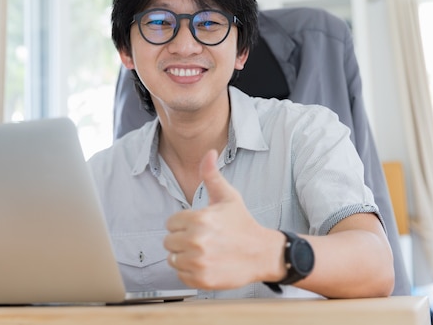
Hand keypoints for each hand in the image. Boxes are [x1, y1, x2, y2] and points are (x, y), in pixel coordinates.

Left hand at [163, 150, 283, 289]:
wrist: (263, 253)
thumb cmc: (242, 223)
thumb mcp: (228, 196)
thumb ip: (211, 175)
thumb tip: (209, 152)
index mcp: (199, 219)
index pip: (171, 223)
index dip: (183, 224)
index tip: (199, 226)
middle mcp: (196, 241)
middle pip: (169, 242)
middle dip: (182, 240)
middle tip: (203, 240)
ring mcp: (198, 262)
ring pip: (173, 259)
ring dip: (184, 256)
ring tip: (204, 252)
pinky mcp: (201, 280)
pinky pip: (181, 275)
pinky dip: (190, 272)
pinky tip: (206, 264)